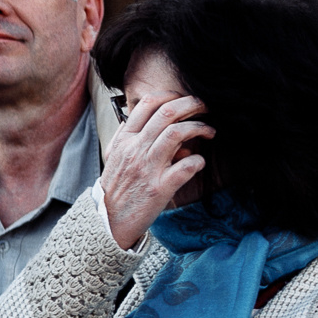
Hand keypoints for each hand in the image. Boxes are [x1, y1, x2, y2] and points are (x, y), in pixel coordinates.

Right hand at [100, 91, 212, 249]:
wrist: (108, 221)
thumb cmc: (117, 189)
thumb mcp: (116, 158)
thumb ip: (132, 138)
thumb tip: (159, 127)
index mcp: (125, 141)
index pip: (147, 104)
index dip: (171, 95)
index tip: (184, 100)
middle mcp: (135, 150)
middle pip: (167, 112)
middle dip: (192, 104)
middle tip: (205, 107)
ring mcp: (148, 168)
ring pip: (178, 133)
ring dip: (200, 128)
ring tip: (209, 131)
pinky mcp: (160, 187)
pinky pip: (187, 165)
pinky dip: (199, 160)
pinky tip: (199, 162)